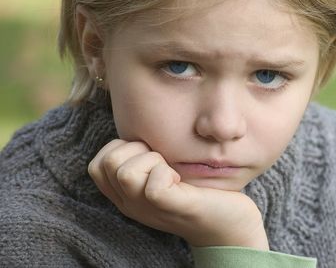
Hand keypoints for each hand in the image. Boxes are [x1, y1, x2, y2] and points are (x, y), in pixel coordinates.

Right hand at [88, 139, 268, 249]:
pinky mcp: (173, 209)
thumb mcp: (163, 173)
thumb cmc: (198, 191)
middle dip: (135, 149)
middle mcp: (131, 204)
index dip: (120, 148)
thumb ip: (145, 157)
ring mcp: (150, 209)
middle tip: (162, 160)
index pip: (97, 165)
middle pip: (107, 164)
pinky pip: (153, 187)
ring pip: (125, 173)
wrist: (228, 225)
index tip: (148, 153)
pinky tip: (180, 180)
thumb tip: (140, 121)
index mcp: (126, 195)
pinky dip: (166, 174)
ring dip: (152, 160)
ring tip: (170, 170)